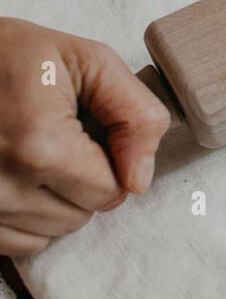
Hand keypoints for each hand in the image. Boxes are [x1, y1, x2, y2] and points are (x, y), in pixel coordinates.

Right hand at [0, 18, 169, 255]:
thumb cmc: (12, 55)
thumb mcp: (89, 62)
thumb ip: (137, 116)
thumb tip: (140, 180)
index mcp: (39, 146)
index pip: (111, 192)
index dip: (109, 161)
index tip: (83, 130)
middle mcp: (1, 186)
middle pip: (80, 216)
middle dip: (80, 181)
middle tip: (51, 136)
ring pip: (49, 232)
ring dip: (51, 199)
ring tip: (27, 150)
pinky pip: (16, 243)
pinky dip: (22, 215)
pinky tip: (11, 174)